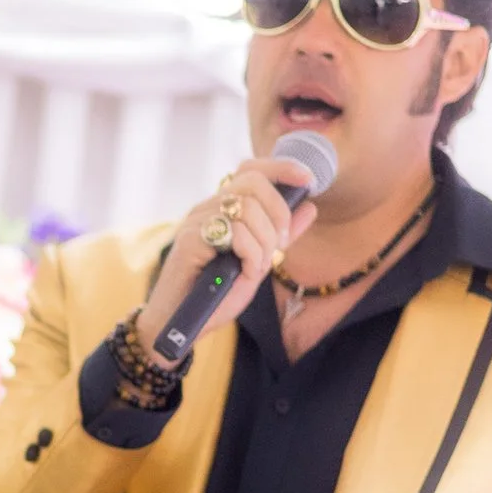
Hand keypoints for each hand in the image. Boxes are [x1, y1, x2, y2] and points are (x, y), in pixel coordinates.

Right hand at [136, 156, 320, 362]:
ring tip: (256, 267)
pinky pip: (236, 234)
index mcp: (221, 210)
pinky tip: (245, 272)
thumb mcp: (258, 262)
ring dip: (264, 242)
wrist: (181, 324)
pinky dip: (251, 255)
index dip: (281, 168)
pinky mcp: (190, 240)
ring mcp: (196, 223)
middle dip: (278, 212)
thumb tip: (310, 206)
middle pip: (253, 183)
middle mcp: (207, 209)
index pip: (250, 170)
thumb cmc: (215, 296)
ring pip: (247, 209)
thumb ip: (281, 236)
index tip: (308, 181)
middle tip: (282, 244)